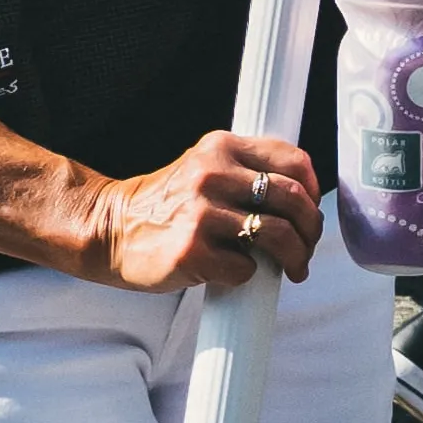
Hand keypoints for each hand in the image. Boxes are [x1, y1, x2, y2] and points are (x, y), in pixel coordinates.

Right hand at [87, 130, 325, 290]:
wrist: (108, 230)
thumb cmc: (165, 206)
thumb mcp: (203, 169)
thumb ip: (245, 172)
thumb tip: (303, 198)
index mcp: (221, 148)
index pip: (293, 161)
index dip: (314, 190)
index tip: (312, 210)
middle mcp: (212, 175)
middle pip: (293, 199)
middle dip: (311, 228)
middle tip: (308, 246)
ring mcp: (200, 214)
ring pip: (277, 234)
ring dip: (295, 256)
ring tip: (295, 268)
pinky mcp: (191, 252)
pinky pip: (245, 267)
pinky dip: (249, 274)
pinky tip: (238, 273)